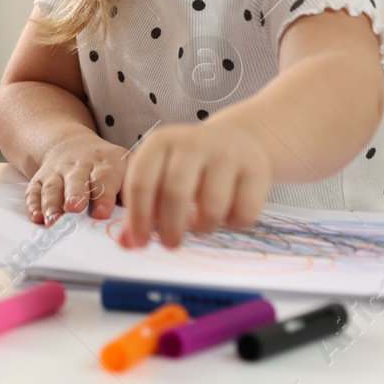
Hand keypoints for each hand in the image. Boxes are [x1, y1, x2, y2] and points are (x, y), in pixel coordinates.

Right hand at [24, 132, 125, 225]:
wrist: (72, 144)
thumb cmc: (106, 166)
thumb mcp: (125, 168)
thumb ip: (132, 191)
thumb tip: (143, 219)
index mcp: (106, 163)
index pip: (105, 178)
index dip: (104, 195)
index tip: (102, 213)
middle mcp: (80, 166)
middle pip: (76, 180)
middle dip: (75, 194)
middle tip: (74, 208)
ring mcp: (58, 171)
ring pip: (53, 187)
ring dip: (52, 204)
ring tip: (53, 221)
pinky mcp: (41, 178)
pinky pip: (34, 190)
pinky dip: (33, 204)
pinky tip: (36, 217)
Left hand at [117, 119, 271, 248]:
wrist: (239, 139)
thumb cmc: (191, 165)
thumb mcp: (160, 174)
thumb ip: (141, 208)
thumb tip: (126, 243)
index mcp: (161, 141)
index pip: (141, 180)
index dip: (138, 217)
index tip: (139, 242)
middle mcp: (193, 141)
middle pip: (175, 192)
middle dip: (170, 227)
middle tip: (170, 244)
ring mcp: (227, 153)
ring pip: (212, 206)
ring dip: (203, 227)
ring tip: (200, 226)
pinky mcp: (256, 168)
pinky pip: (243, 212)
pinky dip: (232, 224)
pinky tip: (226, 216)